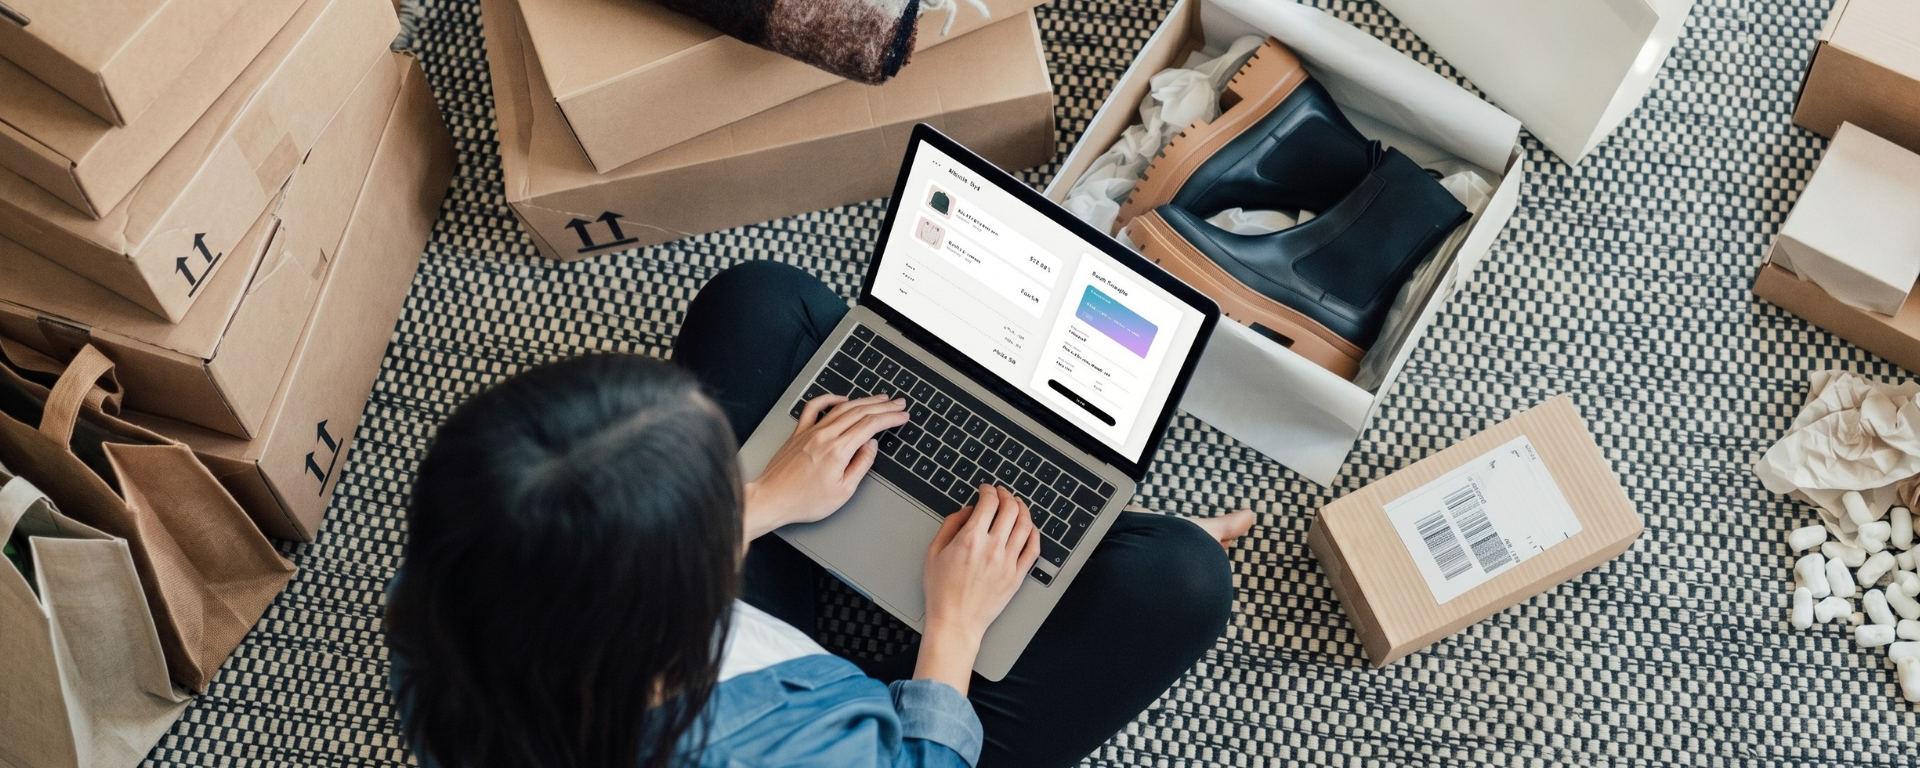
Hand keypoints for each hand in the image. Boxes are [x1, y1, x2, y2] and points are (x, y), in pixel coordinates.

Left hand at [743, 394, 908, 541]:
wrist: (772, 499)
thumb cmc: (804, 500)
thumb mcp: (843, 492)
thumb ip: (861, 465)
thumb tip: (871, 446)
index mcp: (838, 450)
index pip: (871, 425)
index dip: (890, 418)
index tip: (902, 416)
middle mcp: (825, 435)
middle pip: (860, 411)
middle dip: (883, 406)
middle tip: (898, 404)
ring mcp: (810, 431)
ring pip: (842, 407)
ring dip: (864, 401)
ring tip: (879, 399)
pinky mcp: (799, 433)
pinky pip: (815, 407)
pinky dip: (830, 399)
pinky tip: (841, 398)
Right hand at [914, 485, 1039, 694]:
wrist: (956, 622)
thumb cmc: (942, 591)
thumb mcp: (934, 552)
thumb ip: (950, 525)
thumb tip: (967, 510)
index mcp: (971, 539)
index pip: (988, 502)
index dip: (988, 490)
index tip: (985, 489)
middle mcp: (993, 547)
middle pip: (1010, 509)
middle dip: (1006, 495)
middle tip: (1002, 493)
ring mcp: (1008, 562)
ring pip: (1025, 525)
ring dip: (1023, 509)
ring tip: (1018, 505)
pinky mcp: (1017, 576)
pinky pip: (1033, 548)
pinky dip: (1034, 533)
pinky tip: (1030, 528)